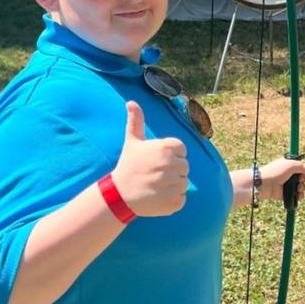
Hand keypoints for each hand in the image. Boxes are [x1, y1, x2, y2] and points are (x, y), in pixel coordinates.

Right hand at [111, 101, 188, 216]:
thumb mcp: (132, 141)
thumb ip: (136, 121)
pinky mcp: (174, 201)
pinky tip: (158, 197)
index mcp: (167, 147)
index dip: (170, 156)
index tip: (156, 161)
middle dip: (172, 170)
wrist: (120, 195)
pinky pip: (182, 198)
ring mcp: (174, 183)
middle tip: (154, 174)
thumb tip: (131, 102)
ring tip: (155, 185)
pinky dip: (172, 199)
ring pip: (184, 182)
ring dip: (172, 185)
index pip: (182, 150)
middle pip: (184, 166)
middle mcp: (172, 164)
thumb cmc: (128, 165)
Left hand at [258, 155, 304, 202]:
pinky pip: (296, 196)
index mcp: (288, 166)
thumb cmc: (275, 171)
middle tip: (300, 181)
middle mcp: (287, 175)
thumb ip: (302, 166)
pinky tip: (298, 196)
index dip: (303, 170)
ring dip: (302, 188)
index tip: (302, 172)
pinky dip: (299, 196)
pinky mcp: (285, 194)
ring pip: (300, 187)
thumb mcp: (290, 165)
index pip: (300, 167)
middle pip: (301, 177)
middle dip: (303, 180)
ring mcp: (286, 185)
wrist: (264, 184)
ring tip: (298, 189)